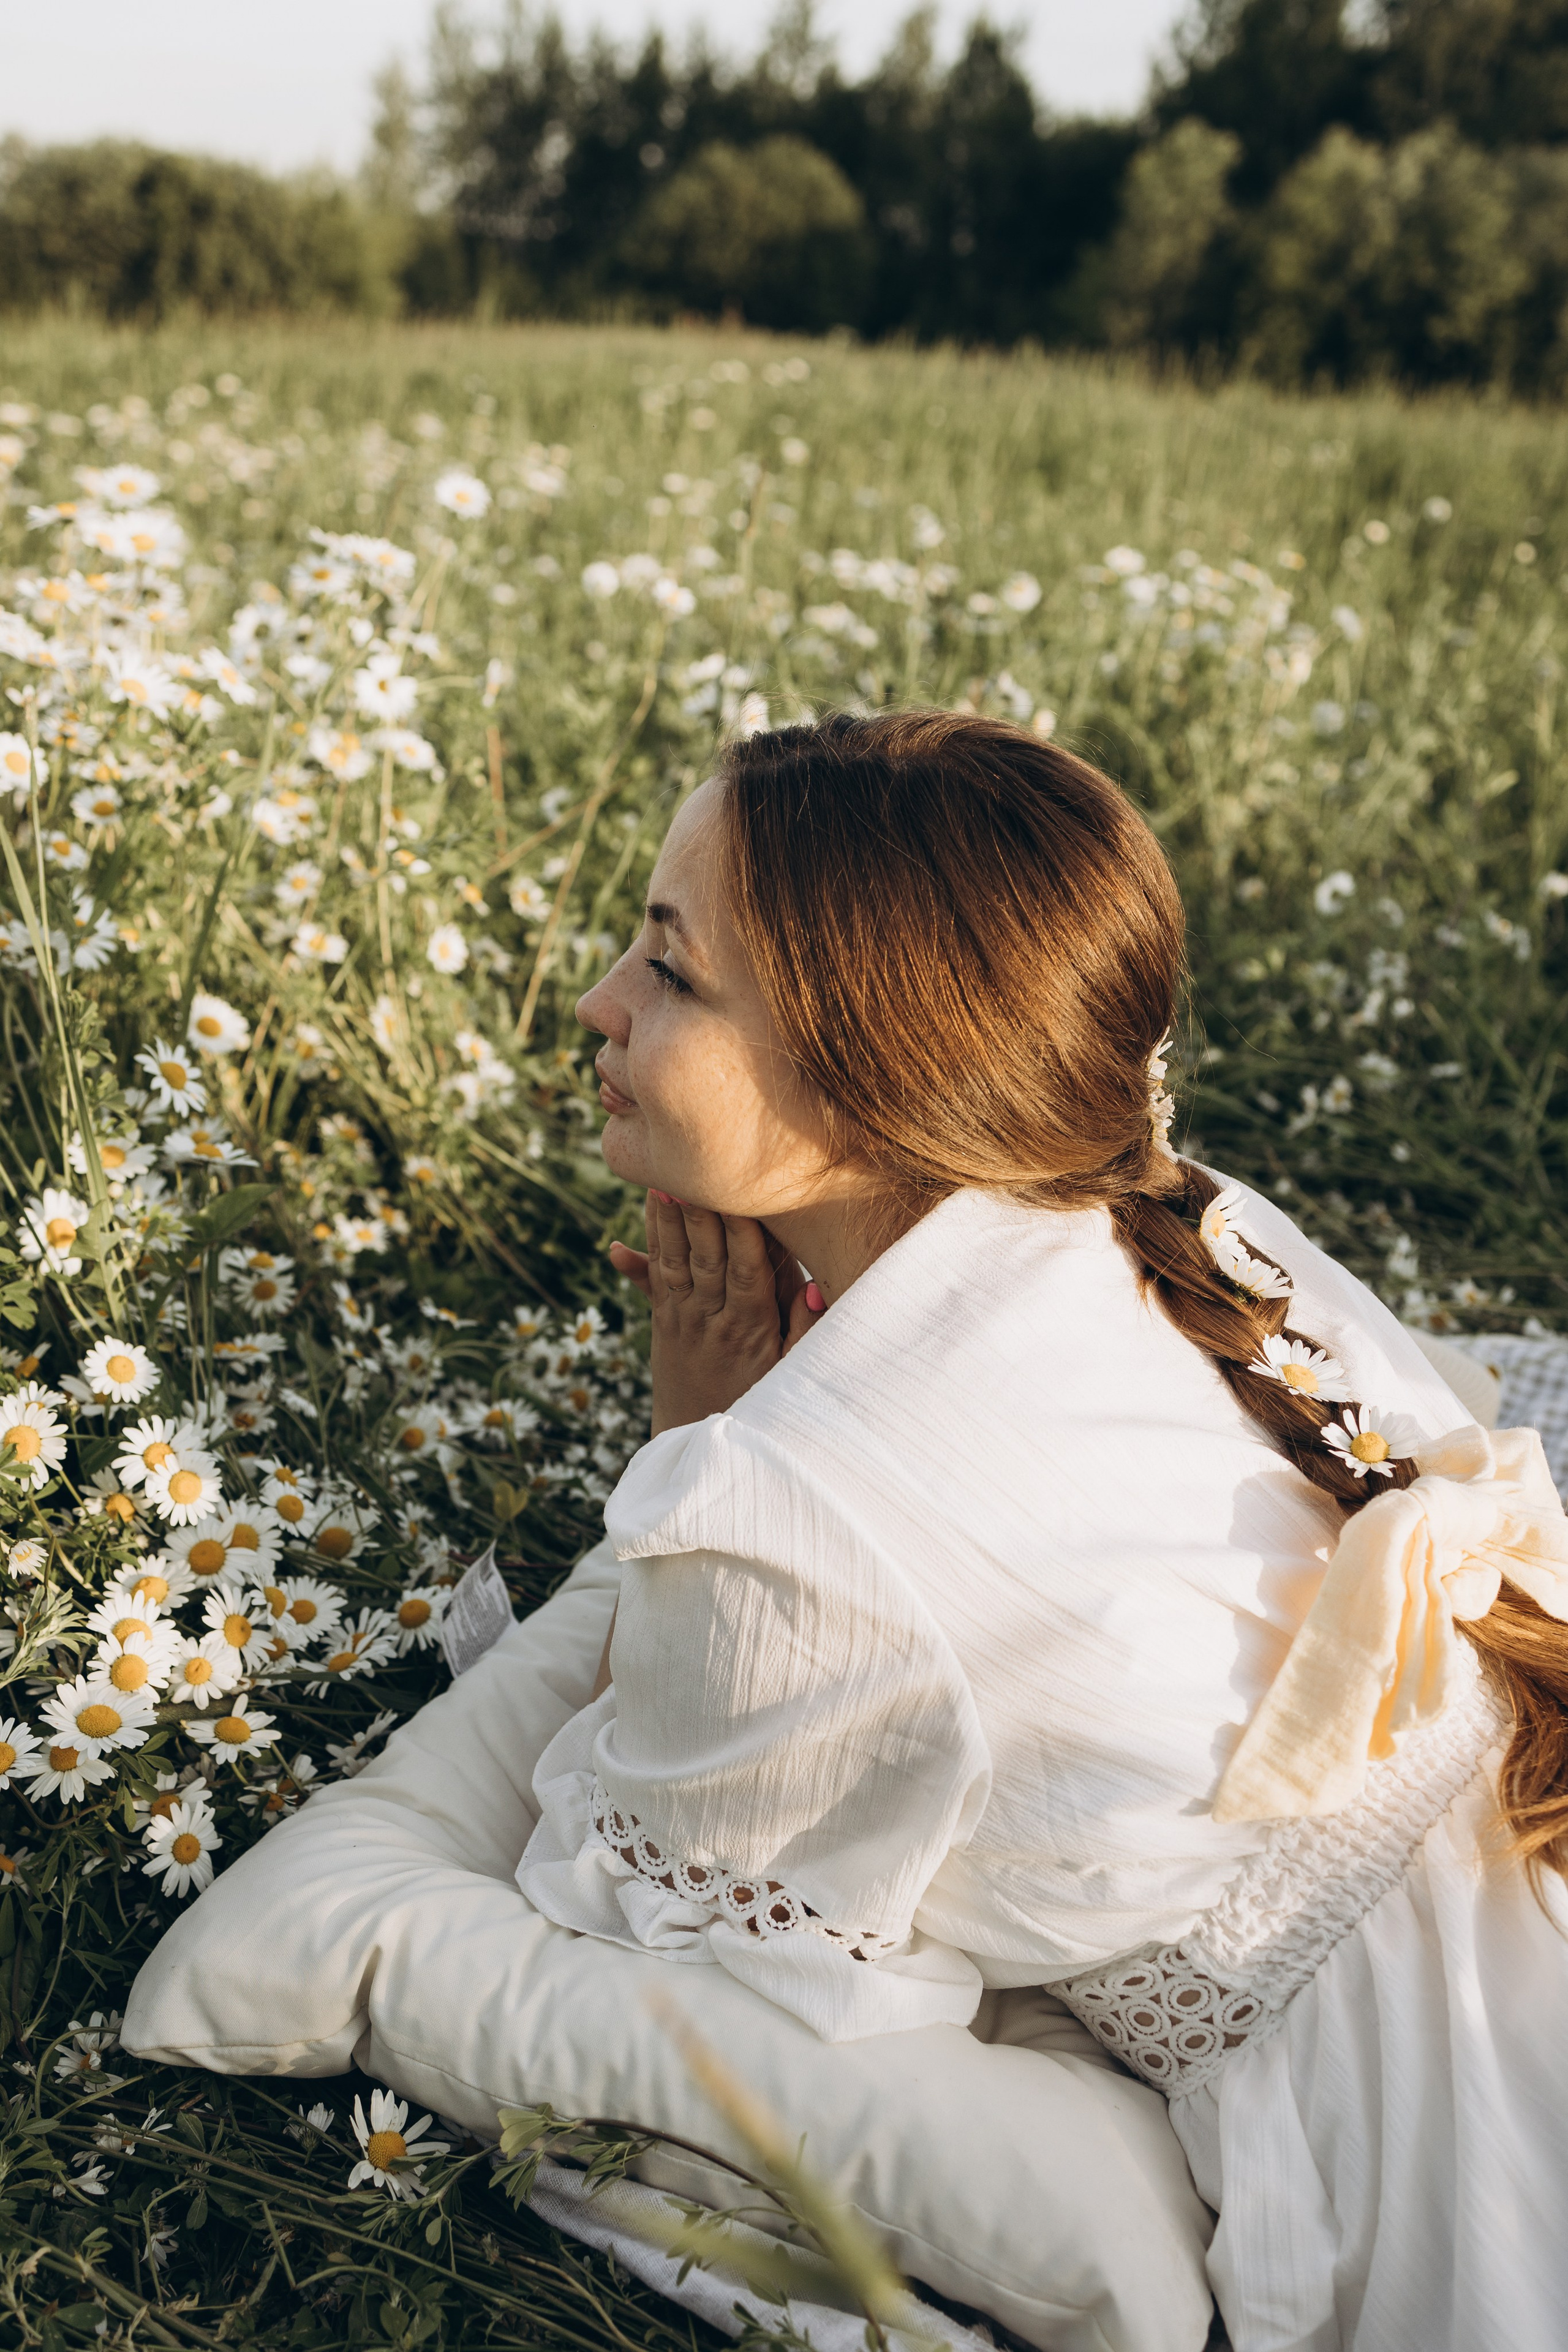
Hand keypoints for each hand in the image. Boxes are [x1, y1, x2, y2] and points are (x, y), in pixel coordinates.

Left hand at [610, 1191, 822, 1433]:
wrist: (700, 1441)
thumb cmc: (760, 1399)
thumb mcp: (792, 1371)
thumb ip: (806, 1328)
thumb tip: (820, 1287)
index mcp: (749, 1328)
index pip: (746, 1269)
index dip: (742, 1229)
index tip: (741, 1191)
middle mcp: (710, 1319)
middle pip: (705, 1256)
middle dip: (699, 1211)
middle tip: (691, 1166)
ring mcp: (681, 1319)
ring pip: (673, 1261)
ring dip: (666, 1219)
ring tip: (659, 1178)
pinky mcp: (663, 1320)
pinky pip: (653, 1278)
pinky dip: (642, 1253)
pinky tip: (630, 1228)